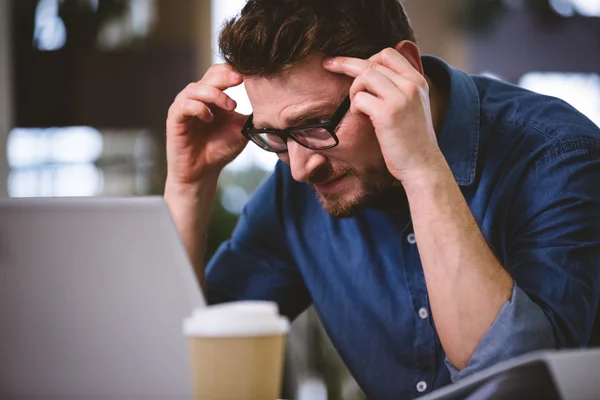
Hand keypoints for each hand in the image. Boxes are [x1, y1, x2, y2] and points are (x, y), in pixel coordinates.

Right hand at [166, 64, 248, 185]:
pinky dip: (198, 107)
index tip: (249, 75)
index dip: (233, 71)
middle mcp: (197, 97)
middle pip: (209, 75)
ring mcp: (184, 106)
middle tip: (240, 80)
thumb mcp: (241, 129)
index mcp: (212, 96)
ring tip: (230, 107)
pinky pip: (184, 105)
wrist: (203, 171)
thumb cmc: (219, 149)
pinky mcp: (175, 118)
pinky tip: (210, 117)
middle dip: (226, 76)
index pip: (220, 73)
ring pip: (196, 88)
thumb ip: (251, 114)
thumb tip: (271, 103)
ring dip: (215, 94)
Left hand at [323, 48, 443, 183]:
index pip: (389, 54)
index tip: (350, 64)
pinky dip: (354, 106)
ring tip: (358, 107)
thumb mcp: (414, 107)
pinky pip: (360, 98)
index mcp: (418, 81)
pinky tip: (361, 117)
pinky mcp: (387, 113)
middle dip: (346, 64)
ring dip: (354, 90)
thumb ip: (399, 88)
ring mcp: (400, 97)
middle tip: (328, 64)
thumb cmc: (412, 140)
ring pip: (365, 75)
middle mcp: (411, 85)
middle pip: (372, 62)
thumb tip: (373, 72)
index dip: (366, 57)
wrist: (422, 165)